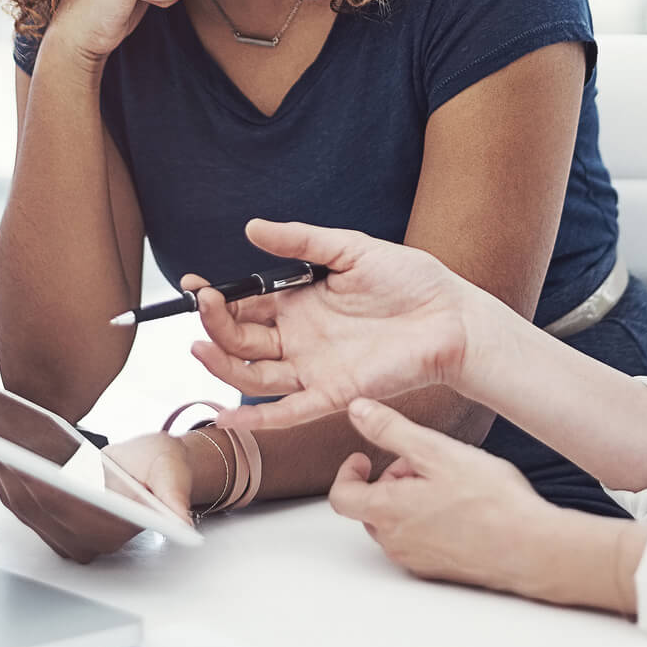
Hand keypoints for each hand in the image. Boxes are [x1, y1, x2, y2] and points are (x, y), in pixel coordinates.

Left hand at [0, 431, 193, 562]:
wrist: (152, 470)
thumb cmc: (162, 467)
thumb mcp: (173, 472)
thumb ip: (175, 497)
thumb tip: (180, 523)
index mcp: (117, 528)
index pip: (69, 510)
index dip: (42, 486)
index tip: (24, 461)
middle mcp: (89, 540)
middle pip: (39, 507)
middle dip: (16, 473)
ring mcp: (68, 535)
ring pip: (24, 507)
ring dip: (5, 473)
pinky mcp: (52, 524)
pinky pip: (20, 504)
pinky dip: (6, 477)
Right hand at [188, 219, 505, 431]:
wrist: (451, 315)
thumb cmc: (409, 281)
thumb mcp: (350, 249)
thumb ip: (301, 240)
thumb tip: (253, 227)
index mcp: (300, 303)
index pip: (245, 304)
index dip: (217, 298)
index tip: (195, 285)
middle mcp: (300, 339)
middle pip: (242, 340)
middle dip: (216, 325)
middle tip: (204, 304)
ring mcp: (314, 368)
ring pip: (254, 375)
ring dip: (223, 364)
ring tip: (201, 347)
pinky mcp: (334, 394)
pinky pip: (288, 412)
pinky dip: (256, 418)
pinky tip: (226, 415)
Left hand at [330, 399, 643, 612]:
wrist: (530, 547)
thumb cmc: (488, 500)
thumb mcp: (436, 450)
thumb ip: (390, 429)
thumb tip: (357, 410)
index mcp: (386, 511)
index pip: (341, 496)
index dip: (348, 471)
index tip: (365, 457)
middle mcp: (396, 542)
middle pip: (371, 508)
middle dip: (389, 481)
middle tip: (423, 463)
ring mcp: (418, 559)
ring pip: (396, 524)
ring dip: (409, 500)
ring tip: (448, 481)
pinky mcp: (440, 569)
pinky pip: (420, 540)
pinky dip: (428, 520)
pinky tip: (462, 505)